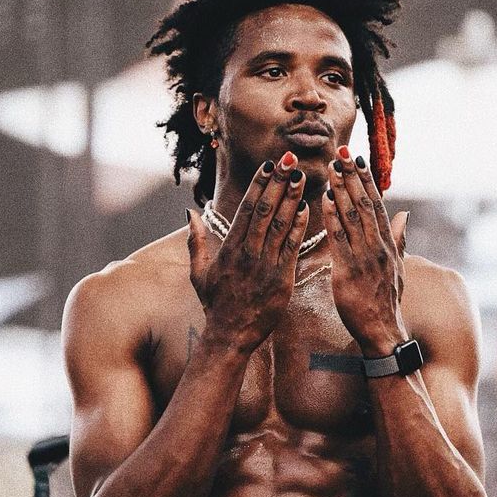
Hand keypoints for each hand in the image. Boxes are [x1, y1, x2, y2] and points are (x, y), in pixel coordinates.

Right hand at [187, 156, 307, 352]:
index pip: (246, 209)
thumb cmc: (215, 304)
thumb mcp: (198, 272)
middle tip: (290, 161)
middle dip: (278, 183)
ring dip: (291, 199)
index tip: (270, 166)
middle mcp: (246, 253)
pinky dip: (298, 228)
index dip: (259, 185)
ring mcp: (264, 265)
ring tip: (302, 177)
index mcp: (229, 248)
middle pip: (264, 210)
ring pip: (279, 225)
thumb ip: (196, 241)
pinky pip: (291, 248)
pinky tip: (306, 209)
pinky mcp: (281, 279)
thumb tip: (190, 213)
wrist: (230, 335)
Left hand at [322, 146, 408, 353]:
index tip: (358, 160)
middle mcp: (378, 247)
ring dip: (341, 190)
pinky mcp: (348, 271)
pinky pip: (339, 240)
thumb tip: (405, 215)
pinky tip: (324, 200)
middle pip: (365, 205)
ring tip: (332, 168)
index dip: (367, 181)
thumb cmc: (386, 301)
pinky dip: (332, 218)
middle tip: (341, 153)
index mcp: (388, 245)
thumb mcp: (398, 268)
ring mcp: (364, 258)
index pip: (377, 205)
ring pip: (352, 217)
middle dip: (352, 177)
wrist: (382, 331)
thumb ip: (399, 240)